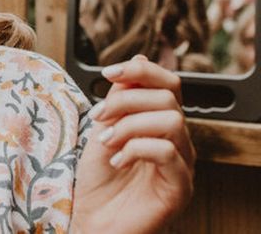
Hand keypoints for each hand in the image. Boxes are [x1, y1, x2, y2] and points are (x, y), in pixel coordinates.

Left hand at [72, 56, 194, 232]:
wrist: (92, 221)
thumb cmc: (98, 179)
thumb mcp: (104, 127)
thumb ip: (121, 96)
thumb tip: (138, 59)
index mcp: (161, 124)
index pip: (168, 83)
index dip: (141, 71)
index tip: (108, 72)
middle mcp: (178, 142)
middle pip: (167, 98)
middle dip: (125, 100)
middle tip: (99, 117)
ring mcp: (182, 166)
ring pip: (171, 121)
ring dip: (130, 125)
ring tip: (107, 142)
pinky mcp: (180, 189)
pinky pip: (168, 152)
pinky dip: (136, 148)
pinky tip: (117, 160)